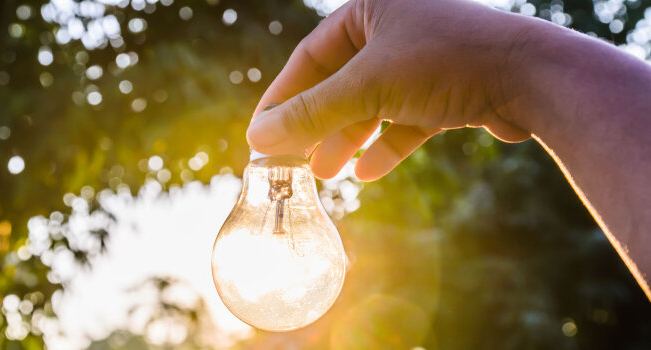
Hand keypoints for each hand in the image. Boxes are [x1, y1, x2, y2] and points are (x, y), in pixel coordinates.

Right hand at [246, 0, 537, 179]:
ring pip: (372, 104)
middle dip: (317, 124)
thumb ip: (311, 112)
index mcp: (370, 9)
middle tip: (293, 159)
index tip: (261, 132)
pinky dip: (386, 144)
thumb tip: (258, 136)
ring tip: (327, 172)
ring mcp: (422, 60)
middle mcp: (394, 28)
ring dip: (348, 138)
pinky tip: (367, 172)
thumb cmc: (446, 63)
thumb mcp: (368, 86)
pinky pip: (405, 119)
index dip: (284, 97)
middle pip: (340, 83)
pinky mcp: (445, 89)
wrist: (532, 78)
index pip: (310, 57)